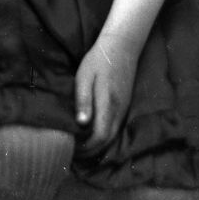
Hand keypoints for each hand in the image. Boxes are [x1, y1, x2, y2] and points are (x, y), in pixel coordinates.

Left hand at [74, 32, 138, 156]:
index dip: (87, 146)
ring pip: (113, 136)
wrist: (121, 48)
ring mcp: (124, 110)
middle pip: (107, 141)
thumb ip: (83, 99)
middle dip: (91, 150)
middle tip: (74, 151)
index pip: (99, 136)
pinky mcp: (125, 106)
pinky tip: (93, 133)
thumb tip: (82, 123)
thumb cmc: (98, 61)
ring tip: (82, 145)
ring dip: (98, 145)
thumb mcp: (84, 76)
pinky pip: (116, 128)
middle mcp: (119, 111)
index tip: (73, 148)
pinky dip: (105, 136)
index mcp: (107, 105)